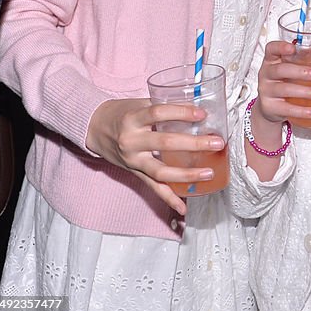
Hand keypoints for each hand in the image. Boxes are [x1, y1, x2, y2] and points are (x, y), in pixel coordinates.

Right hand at [86, 98, 224, 214]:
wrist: (94, 128)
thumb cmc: (122, 112)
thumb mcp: (139, 103)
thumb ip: (164, 105)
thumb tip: (197, 107)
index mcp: (133, 119)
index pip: (158, 113)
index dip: (181, 112)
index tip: (202, 114)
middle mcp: (131, 141)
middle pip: (165, 144)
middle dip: (193, 144)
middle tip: (216, 143)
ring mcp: (133, 160)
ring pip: (160, 171)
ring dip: (186, 175)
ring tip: (208, 173)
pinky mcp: (134, 173)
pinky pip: (153, 188)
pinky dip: (169, 198)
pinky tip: (183, 207)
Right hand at [254, 40, 310, 126]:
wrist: (270, 107)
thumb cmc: (283, 82)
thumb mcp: (289, 69)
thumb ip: (300, 60)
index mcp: (271, 61)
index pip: (271, 49)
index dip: (280, 47)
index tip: (292, 48)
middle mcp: (266, 74)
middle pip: (279, 70)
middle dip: (299, 72)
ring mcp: (266, 91)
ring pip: (284, 90)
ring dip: (304, 92)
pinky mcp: (270, 108)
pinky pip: (286, 109)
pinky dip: (302, 111)